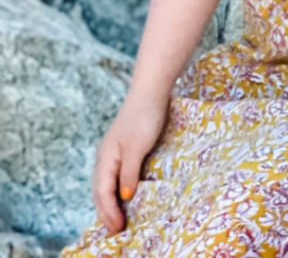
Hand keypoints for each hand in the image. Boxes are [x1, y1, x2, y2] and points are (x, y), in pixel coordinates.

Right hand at [92, 91, 167, 232]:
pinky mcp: (124, 147)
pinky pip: (115, 175)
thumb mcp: (137, 148)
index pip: (103, 192)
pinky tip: (125, 195)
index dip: (109, 212)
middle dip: (106, 212)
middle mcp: (105, 157)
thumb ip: (129, 173)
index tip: (118, 228)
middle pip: (100, 191)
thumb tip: (124, 197)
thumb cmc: (144, 118)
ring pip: (106, 184)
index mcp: (105, 158)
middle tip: (116, 231)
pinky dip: (116, 190)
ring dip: (110, 203)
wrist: (151, 91)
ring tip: (118, 219)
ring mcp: (114, 152)